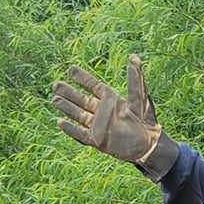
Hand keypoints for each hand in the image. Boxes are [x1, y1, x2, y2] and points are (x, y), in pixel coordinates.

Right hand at [52, 55, 176, 177]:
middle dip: (68, 92)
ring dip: (66, 107)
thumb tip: (134, 57)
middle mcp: (102, 112)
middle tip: (55, 85)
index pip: (92, 86)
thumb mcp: (140, 99)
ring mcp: (99, 126)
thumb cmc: (147, 121)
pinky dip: (70, 129)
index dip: (82, 78)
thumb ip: (135, 80)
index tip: (70, 69)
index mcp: (111, 100)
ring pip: (78, 115)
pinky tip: (59, 122)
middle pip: (81, 99)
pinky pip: (80, 134)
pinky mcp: (97, 141)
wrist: (150, 146)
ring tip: (54, 100)